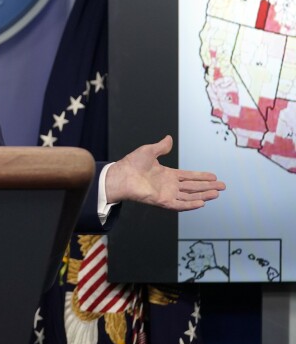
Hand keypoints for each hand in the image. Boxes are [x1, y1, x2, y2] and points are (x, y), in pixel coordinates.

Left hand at [104, 135, 224, 210]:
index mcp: (167, 174)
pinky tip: (202, 202)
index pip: (189, 176)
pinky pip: (179, 204)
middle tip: (223, 186)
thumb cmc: (131, 164)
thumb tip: (169, 138)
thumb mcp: (149, 151)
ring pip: (189, 196)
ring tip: (217, 194)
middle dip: (208, 187)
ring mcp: (166, 194)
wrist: (121, 175)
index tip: (214, 176)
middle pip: (193, 187)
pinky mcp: (162, 201)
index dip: (201, 176)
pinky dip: (190, 204)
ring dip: (203, 195)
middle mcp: (169, 185)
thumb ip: (161, 147)